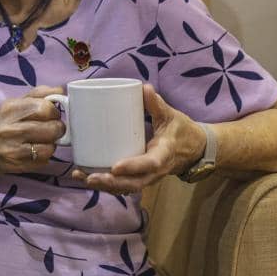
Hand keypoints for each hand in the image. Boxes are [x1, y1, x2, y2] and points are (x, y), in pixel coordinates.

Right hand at [0, 86, 66, 173]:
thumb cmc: (2, 122)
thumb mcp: (15, 103)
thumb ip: (38, 94)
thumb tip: (61, 89)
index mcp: (10, 109)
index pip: (46, 108)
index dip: (54, 111)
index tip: (50, 114)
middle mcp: (9, 129)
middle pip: (52, 128)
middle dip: (57, 128)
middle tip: (51, 128)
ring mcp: (13, 150)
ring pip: (50, 147)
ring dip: (51, 143)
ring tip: (42, 140)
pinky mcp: (17, 165)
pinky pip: (44, 160)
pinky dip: (44, 156)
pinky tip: (35, 151)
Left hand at [75, 84, 206, 193]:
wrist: (195, 149)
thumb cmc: (181, 130)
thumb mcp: (171, 116)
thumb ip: (157, 104)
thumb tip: (144, 88)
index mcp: (164, 153)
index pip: (150, 163)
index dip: (133, 167)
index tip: (115, 167)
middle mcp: (156, 170)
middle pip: (134, 183)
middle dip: (112, 182)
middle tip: (90, 177)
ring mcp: (149, 176)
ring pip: (127, 187)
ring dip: (105, 186)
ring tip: (82, 177)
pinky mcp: (141, 177)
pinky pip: (124, 185)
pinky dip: (106, 185)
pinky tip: (85, 178)